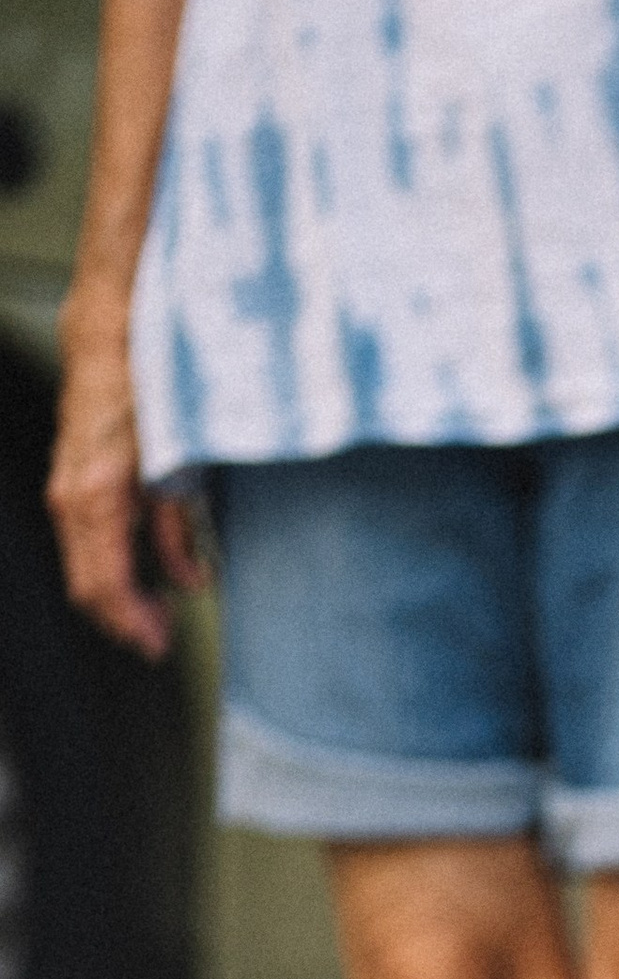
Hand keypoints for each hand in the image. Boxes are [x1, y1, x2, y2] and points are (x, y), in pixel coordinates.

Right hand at [47, 303, 205, 657]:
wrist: (112, 332)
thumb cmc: (151, 387)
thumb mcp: (180, 463)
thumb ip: (181, 526)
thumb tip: (192, 580)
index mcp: (97, 497)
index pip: (105, 584)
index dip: (133, 624)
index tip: (160, 646)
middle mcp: (71, 497)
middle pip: (88, 586)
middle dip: (124, 621)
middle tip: (161, 642)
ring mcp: (65, 488)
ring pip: (84, 567)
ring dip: (119, 598)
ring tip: (157, 617)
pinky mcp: (71, 480)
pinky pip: (86, 542)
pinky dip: (114, 568)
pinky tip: (148, 576)